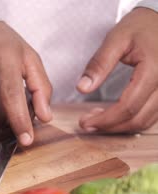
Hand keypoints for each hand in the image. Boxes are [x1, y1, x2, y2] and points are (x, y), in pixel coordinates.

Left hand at [77, 7, 157, 132]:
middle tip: (87, 124)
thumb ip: (99, 64)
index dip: (105, 119)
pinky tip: (113, 115)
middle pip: (138, 118)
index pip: (128, 106)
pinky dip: (131, 120)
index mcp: (154, 69)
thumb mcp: (116, 39)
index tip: (84, 122)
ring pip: (146, 121)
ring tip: (97, 119)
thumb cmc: (141, 26)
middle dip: (110, 126)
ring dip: (120, 126)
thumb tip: (82, 88)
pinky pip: (152, 115)